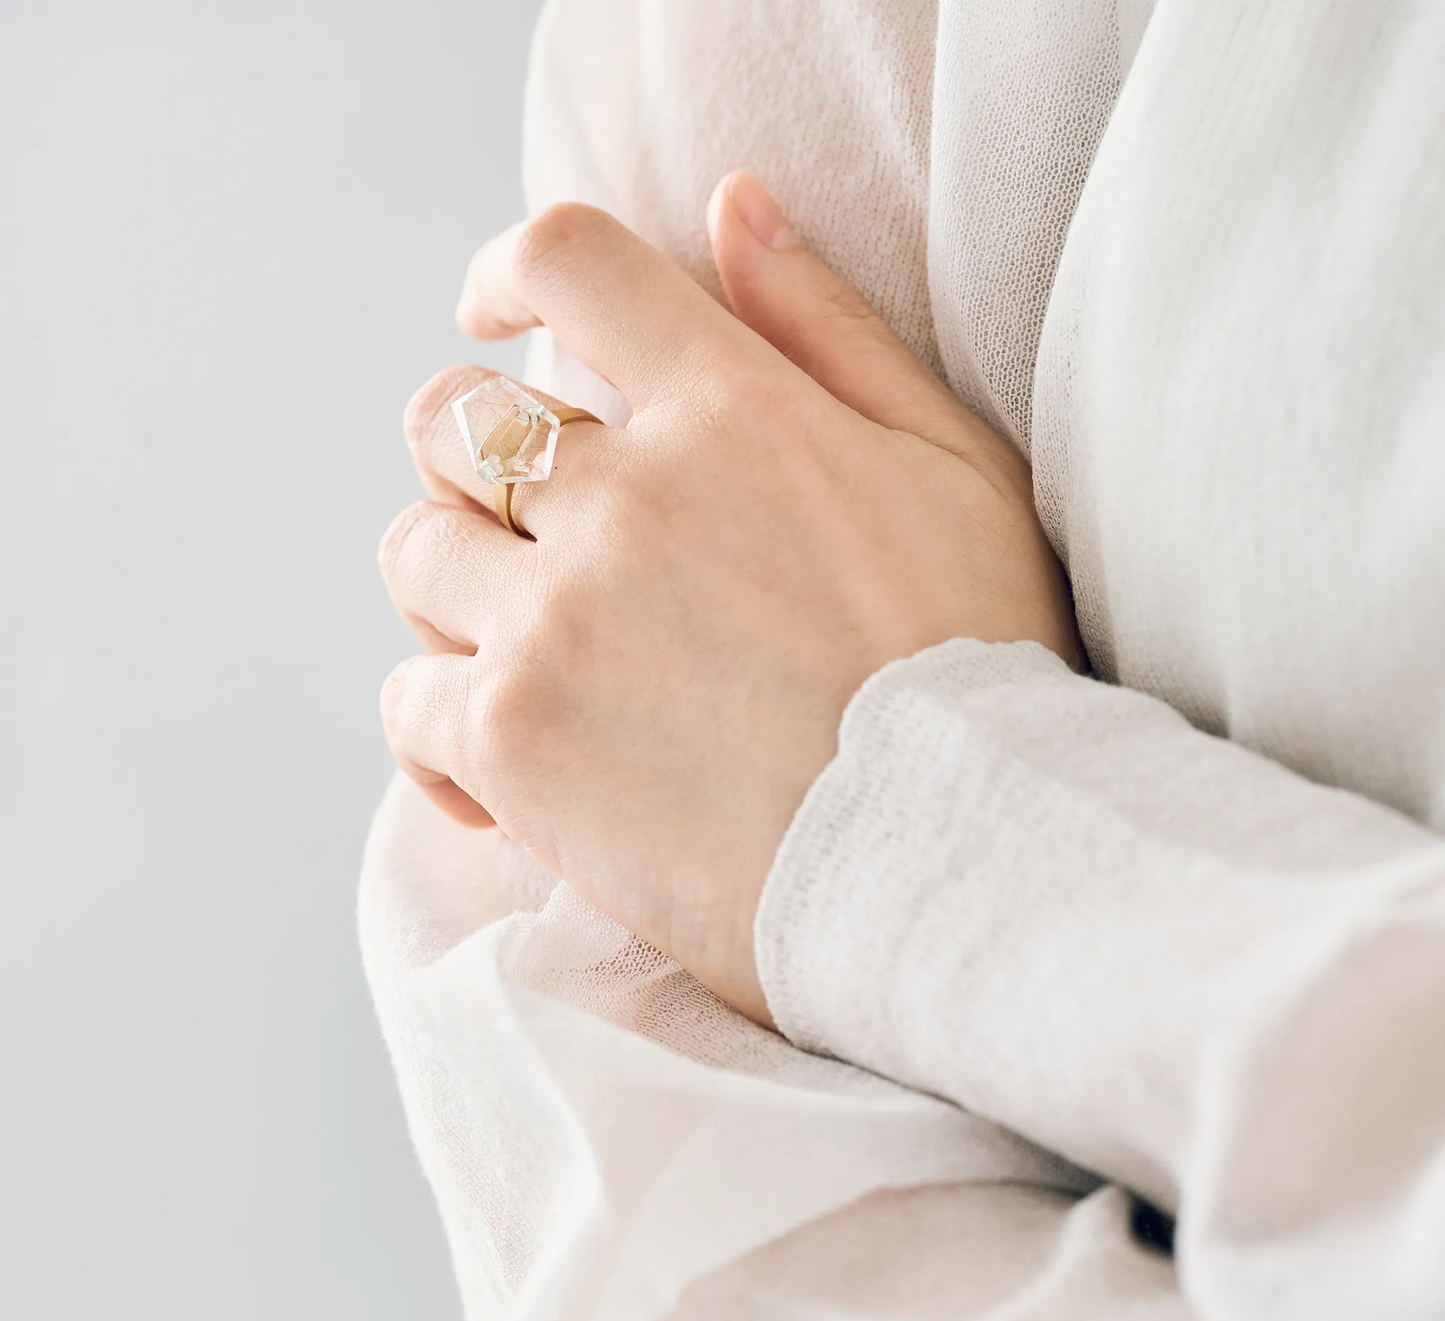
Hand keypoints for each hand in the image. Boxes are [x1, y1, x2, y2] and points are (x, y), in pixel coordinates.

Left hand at [378, 171, 1081, 1024]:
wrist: (953, 859)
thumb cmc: (974, 669)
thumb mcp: (953, 469)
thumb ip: (831, 330)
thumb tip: (731, 205)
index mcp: (730, 411)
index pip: (567, 263)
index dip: (507, 272)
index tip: (493, 308)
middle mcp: (624, 498)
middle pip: (452, 420)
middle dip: (468, 459)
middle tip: (524, 529)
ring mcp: (555, 620)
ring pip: (413, 556)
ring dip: (453, 594)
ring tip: (527, 655)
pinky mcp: (514, 744)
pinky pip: (403, 703)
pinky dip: (435, 732)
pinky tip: (505, 772)